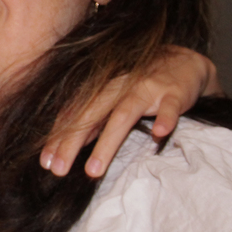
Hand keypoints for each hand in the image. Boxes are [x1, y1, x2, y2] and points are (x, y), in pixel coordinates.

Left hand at [41, 46, 218, 177]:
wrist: (186, 61)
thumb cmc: (144, 85)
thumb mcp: (115, 100)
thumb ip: (94, 120)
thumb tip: (68, 143)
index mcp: (102, 91)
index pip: (75, 114)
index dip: (58, 136)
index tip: (45, 162)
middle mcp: (120, 87)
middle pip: (91, 115)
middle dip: (72, 142)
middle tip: (58, 169)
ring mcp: (147, 89)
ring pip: (124, 114)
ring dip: (107, 142)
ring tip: (93, 170)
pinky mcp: (174, 93)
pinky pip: (170, 107)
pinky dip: (165, 119)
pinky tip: (158, 134)